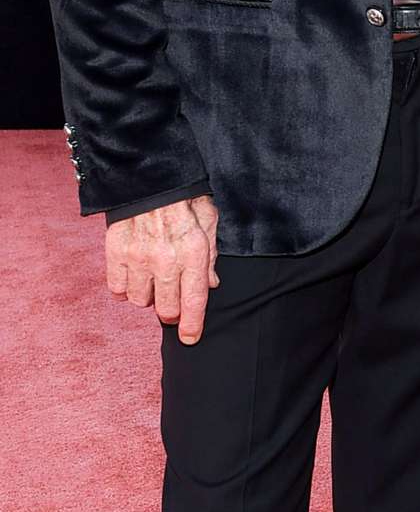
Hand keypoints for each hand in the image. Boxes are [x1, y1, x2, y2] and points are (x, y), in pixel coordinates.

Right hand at [106, 195, 218, 344]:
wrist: (147, 173)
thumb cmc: (183, 196)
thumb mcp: (208, 219)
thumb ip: (211, 255)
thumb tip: (212, 285)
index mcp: (194, 250)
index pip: (194, 300)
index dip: (192, 325)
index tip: (190, 338)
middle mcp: (166, 259)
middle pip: (166, 308)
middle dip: (171, 310)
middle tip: (171, 299)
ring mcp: (138, 258)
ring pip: (141, 301)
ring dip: (148, 295)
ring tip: (153, 277)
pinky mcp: (115, 253)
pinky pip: (118, 289)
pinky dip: (125, 287)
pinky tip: (134, 273)